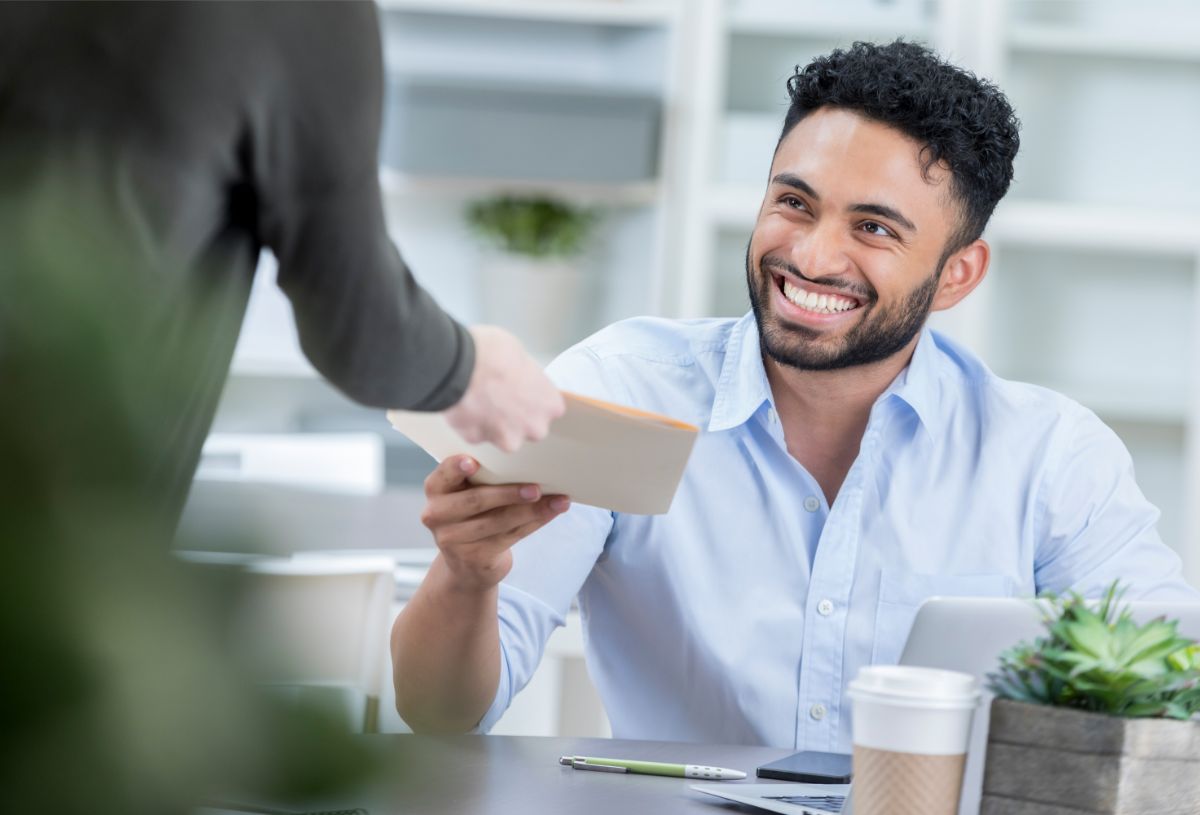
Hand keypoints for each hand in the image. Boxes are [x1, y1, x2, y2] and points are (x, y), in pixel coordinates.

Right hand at [420, 455, 569, 591]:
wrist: (467, 564)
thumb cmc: (474, 514)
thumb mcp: (469, 493)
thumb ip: (486, 478)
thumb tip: (531, 461)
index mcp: (436, 489)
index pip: (444, 474)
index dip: (456, 467)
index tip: (473, 462)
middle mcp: (437, 514)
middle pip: (476, 500)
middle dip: (509, 493)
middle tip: (536, 488)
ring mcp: (452, 539)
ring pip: (498, 521)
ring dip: (532, 510)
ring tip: (557, 501)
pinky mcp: (474, 557)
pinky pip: (510, 536)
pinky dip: (535, 522)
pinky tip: (551, 512)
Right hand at [443, 325, 565, 451]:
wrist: (460, 367)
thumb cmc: (494, 356)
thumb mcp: (521, 355)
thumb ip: (526, 377)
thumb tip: (518, 377)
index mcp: (550, 404)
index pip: (549, 408)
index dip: (533, 398)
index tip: (523, 390)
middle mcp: (533, 427)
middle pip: (529, 428)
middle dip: (517, 418)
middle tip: (501, 398)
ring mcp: (506, 438)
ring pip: (503, 436)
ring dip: (494, 424)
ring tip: (480, 402)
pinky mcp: (479, 441)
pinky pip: (477, 434)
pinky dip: (472, 424)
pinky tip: (466, 406)